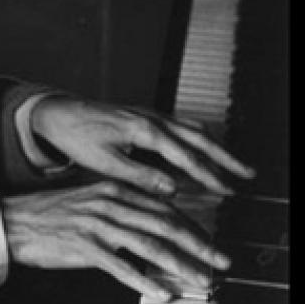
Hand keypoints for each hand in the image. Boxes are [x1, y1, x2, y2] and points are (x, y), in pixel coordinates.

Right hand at [2, 180, 228, 299]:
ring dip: (180, 265)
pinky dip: (146, 282)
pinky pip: (122, 267)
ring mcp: (97, 225)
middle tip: (220, 260)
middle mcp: (109, 203)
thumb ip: (120, 208)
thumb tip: (151, 224)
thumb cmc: (51, 213)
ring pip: (149, 246)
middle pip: (164, 224)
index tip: (208, 241)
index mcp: (112, 189)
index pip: (162, 206)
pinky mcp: (85, 247)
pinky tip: (162, 294)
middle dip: (198, 243)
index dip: (191, 224)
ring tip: (200, 280)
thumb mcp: (89, 200)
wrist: (14, 221)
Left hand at [30, 97, 254, 195]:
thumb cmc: (77, 137)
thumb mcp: (105, 162)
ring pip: (191, 128)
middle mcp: (151, 117)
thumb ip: (141, 175)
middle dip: (224, 157)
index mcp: (143, 130)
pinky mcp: (143, 115)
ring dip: (214, 146)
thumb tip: (174, 190)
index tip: (227, 191)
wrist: (58, 112)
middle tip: (247, 175)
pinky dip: (197, 138)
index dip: (209, 176)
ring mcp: (148, 113)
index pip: (186, 156)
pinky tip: (201, 149)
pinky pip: (179, 125)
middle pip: (198, 138)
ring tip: (232, 164)